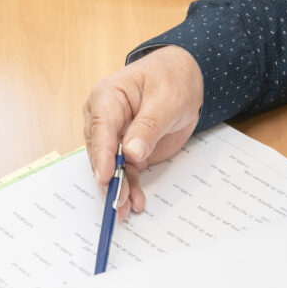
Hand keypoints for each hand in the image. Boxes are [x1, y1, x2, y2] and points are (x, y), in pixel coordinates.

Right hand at [83, 45, 202, 218]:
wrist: (186, 78)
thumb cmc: (172, 79)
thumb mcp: (166, 99)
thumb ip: (148, 126)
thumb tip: (131, 153)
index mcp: (106, 98)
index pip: (100, 129)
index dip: (102, 156)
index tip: (105, 178)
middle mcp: (104, 119)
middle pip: (101, 153)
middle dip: (109, 179)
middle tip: (118, 201)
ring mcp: (115, 137)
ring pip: (111, 167)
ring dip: (118, 189)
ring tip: (126, 209)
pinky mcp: (128, 152)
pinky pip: (125, 172)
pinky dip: (130, 187)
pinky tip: (136, 202)